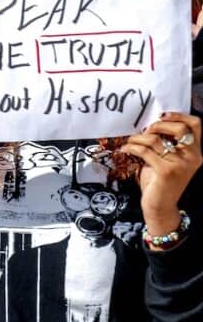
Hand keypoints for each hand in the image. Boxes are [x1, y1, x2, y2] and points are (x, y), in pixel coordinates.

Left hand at [120, 112, 201, 234]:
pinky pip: (145, 151)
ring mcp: (180, 165)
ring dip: (138, 137)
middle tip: (145, 131)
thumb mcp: (168, 160)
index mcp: (196, 153)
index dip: (179, 116)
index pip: (196, 125)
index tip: (161, 115)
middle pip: (179, 129)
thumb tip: (150, 125)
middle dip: (158, 125)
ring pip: (156, 139)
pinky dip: (132, 147)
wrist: (160, 206)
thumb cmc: (161, 181)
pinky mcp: (166, 171)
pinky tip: (126, 148)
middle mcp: (192, 158)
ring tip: (131, 141)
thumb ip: (167, 144)